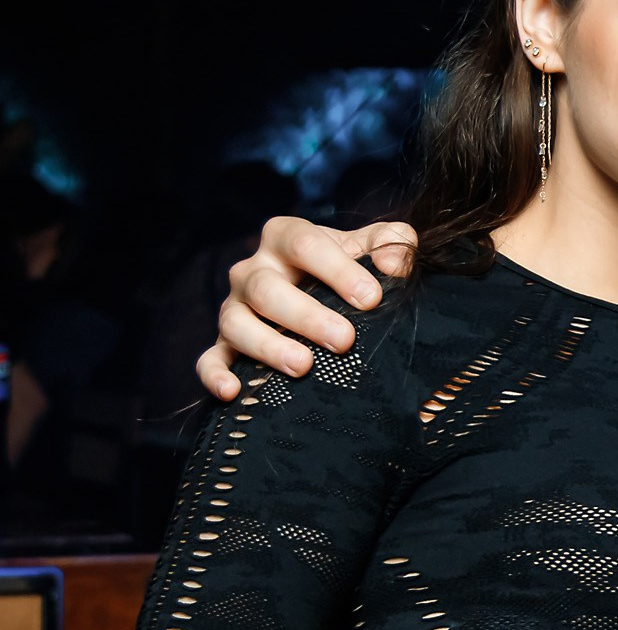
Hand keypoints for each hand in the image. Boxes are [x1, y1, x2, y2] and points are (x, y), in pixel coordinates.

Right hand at [195, 214, 418, 398]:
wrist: (318, 296)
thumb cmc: (345, 270)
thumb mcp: (369, 248)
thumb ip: (391, 242)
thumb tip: (396, 264)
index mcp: (285, 237)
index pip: (304, 244)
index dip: (337, 269)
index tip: (371, 299)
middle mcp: (253, 270)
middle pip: (266, 287)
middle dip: (305, 315)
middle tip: (344, 339)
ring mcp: (234, 308)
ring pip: (236, 322)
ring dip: (267, 345)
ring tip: (304, 366)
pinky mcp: (223, 345)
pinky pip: (209, 359)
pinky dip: (215, 375)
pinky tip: (233, 391)